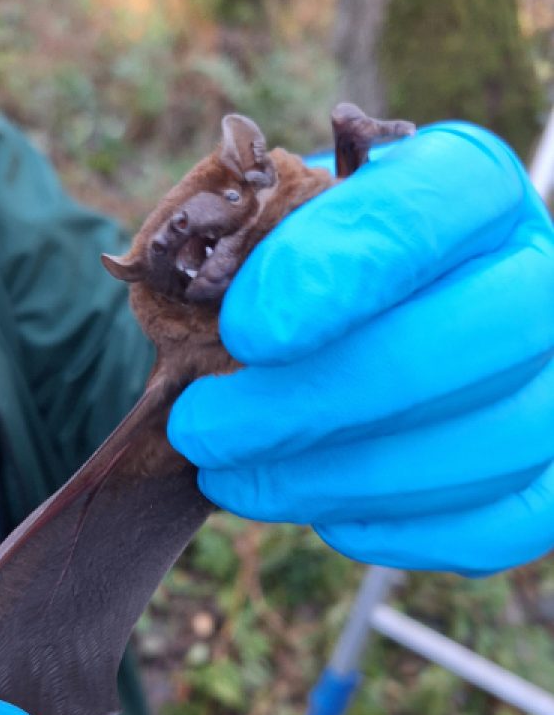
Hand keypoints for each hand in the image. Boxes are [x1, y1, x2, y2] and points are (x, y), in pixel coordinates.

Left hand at [168, 123, 553, 575]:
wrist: (364, 314)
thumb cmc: (309, 265)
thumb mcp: (278, 222)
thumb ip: (252, 241)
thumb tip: (197, 297)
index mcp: (470, 187)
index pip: (437, 203)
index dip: (342, 269)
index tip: (244, 331)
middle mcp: (533, 273)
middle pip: (470, 334)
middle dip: (317, 399)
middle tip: (201, 429)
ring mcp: (552, 377)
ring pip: (488, 440)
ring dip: (338, 476)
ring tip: (229, 479)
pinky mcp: (545, 470)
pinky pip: (504, 520)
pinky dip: (404, 527)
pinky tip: (318, 514)